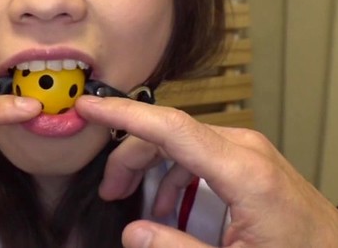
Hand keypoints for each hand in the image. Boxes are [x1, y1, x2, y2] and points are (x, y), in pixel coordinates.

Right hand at [75, 96, 337, 247]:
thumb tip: (132, 232)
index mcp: (244, 172)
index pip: (171, 128)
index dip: (125, 114)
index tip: (89, 106)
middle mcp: (245, 149)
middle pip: (169, 133)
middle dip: (129, 157)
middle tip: (108, 191)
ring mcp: (248, 149)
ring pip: (180, 140)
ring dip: (149, 165)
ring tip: (129, 199)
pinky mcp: (248, 156)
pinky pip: (198, 152)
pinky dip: (173, 172)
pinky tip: (166, 204)